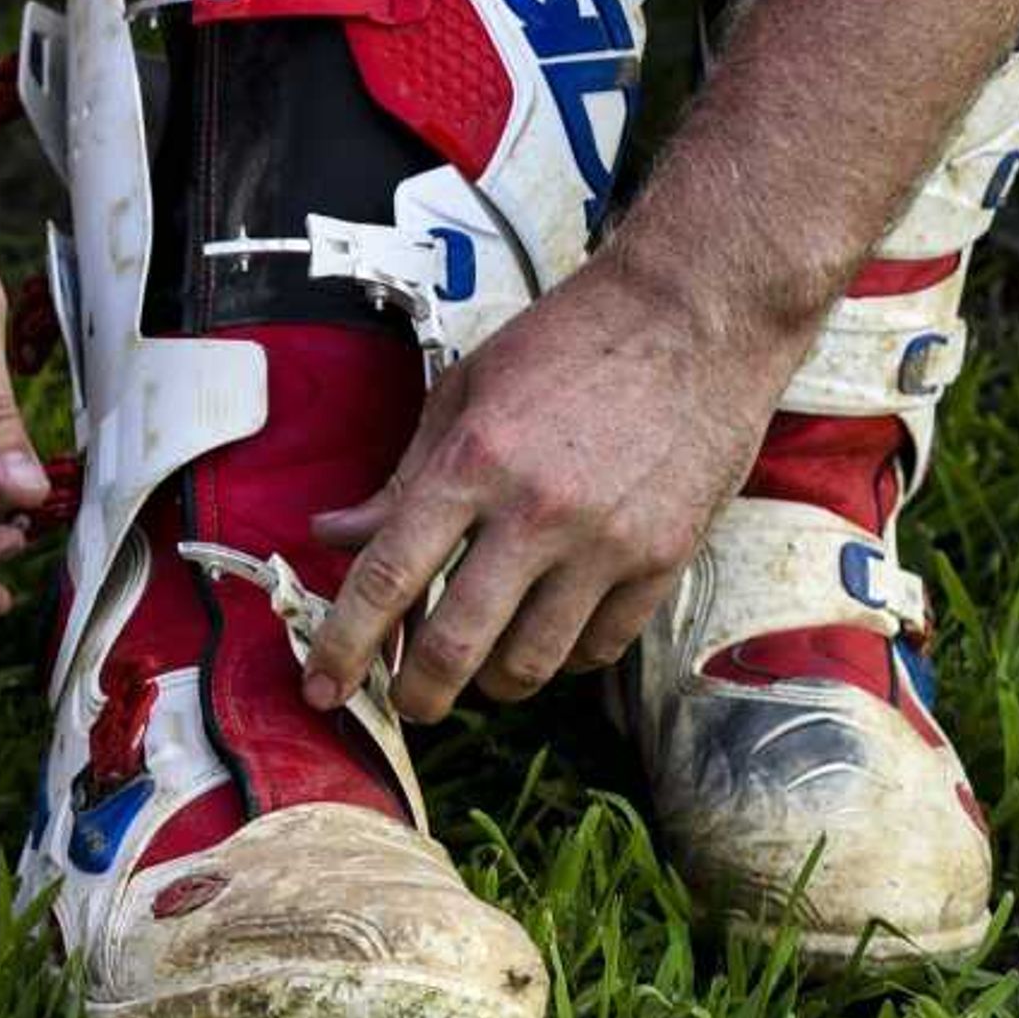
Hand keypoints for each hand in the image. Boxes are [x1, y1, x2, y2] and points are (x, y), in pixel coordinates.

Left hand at [301, 249, 812, 722]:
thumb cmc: (575, 339)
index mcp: (474, 459)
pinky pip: (597, 649)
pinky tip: (549, 633)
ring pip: (529, 665)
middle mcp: (536, 510)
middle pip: (454, 646)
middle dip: (416, 695)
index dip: (344, 647)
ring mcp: (606, 542)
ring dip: (490, 683)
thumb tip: (336, 533)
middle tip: (407, 703)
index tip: (322, 689)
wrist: (696, 314)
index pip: (386, 577)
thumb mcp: (468, 387)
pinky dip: (562, 658)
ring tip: (481, 667)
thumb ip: (403, 475)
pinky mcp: (663, 560)